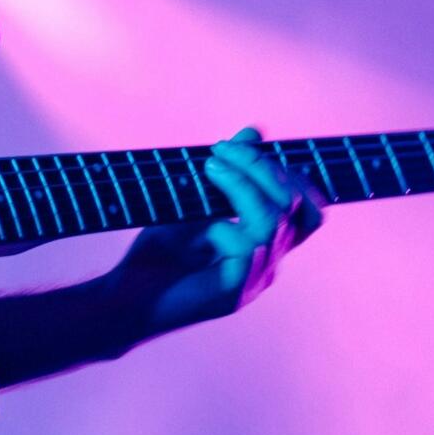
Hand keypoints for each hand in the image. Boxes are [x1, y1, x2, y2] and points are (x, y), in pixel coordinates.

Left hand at [99, 126, 322, 344]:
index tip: (244, 146)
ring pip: (274, 222)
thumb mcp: (190, 203)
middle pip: (297, 207)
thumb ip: (226, 173)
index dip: (289, 172)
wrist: (124, 302)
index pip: (309, 209)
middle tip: (222, 149)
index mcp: (265, 244)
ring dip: (244, 184)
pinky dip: (230, 223)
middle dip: (263, 167)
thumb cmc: (156, 256)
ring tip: (210, 165)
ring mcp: (253, 279)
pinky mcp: (232, 293)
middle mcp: (267, 262)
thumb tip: (254, 132)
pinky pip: (250, 250)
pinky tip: (206, 219)